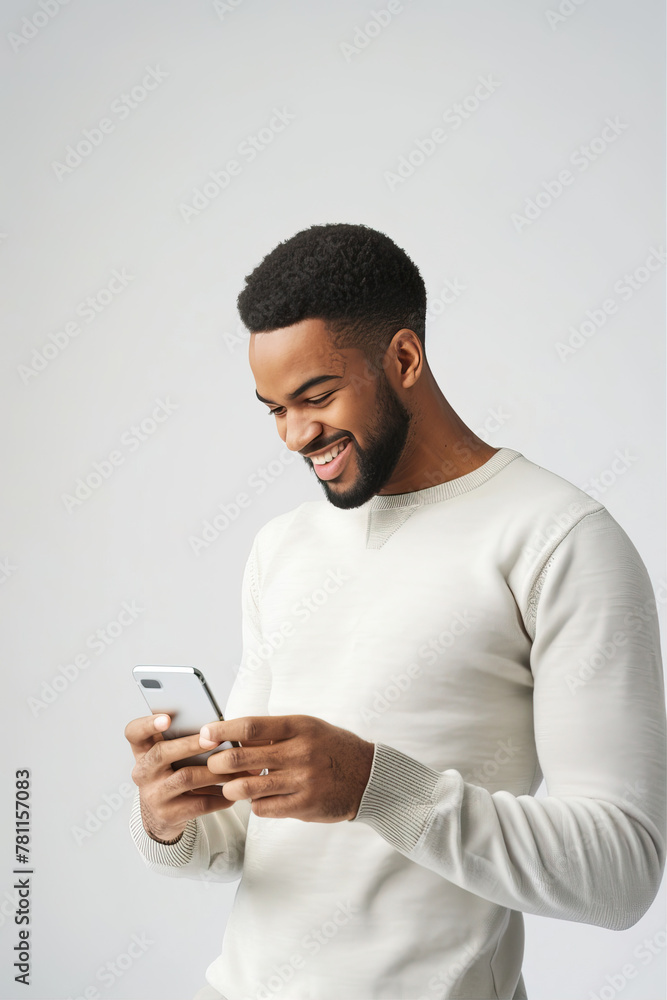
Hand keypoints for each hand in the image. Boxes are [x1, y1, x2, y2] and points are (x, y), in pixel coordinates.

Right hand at [124, 714, 271, 842]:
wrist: (161, 816)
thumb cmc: (171, 775)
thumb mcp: (169, 757)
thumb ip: (183, 740)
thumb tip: (217, 728)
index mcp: (143, 751)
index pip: (134, 732)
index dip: (147, 724)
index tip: (167, 719)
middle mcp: (143, 772)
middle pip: (161, 753)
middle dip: (190, 745)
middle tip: (214, 740)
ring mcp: (153, 795)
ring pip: (185, 778)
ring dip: (213, 772)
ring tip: (234, 767)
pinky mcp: (168, 815)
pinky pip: (198, 804)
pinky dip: (219, 797)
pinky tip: (233, 793)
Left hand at [200, 715, 374, 821]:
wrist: (367, 777)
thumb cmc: (331, 747)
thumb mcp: (308, 728)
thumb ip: (275, 733)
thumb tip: (233, 735)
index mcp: (299, 727)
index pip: (250, 726)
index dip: (222, 730)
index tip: (205, 734)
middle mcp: (300, 752)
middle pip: (242, 758)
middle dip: (218, 763)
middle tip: (211, 765)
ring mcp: (302, 780)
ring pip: (248, 788)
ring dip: (231, 789)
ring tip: (229, 787)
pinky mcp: (304, 805)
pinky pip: (264, 808)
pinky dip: (255, 804)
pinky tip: (258, 799)